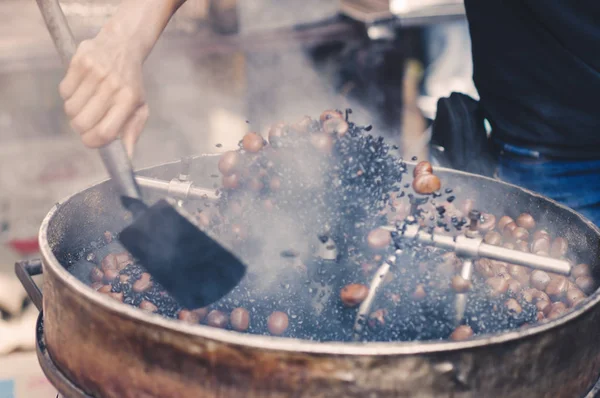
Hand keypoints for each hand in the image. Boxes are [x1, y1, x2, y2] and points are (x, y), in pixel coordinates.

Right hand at [59, 29, 148, 156]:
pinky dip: (68, 95)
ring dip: (74, 112)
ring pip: (70, 109)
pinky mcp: (80, 62)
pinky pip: (64, 91)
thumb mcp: (139, 107)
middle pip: (83, 123)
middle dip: (81, 129)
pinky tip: (80, 89)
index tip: (91, 140)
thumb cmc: (130, 82)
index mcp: (128, 100)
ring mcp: (96, 73)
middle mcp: (112, 86)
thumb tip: (127, 157)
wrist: (123, 45)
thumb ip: (132, 132)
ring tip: (85, 104)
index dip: (93, 142)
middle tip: (86, 123)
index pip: (105, 132)